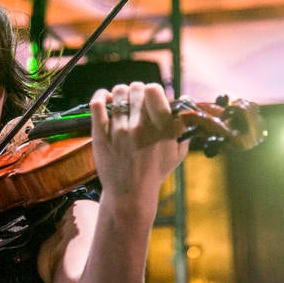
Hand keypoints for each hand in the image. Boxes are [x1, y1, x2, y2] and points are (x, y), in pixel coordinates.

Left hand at [89, 82, 187, 201]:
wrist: (131, 193)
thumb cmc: (155, 171)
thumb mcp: (178, 152)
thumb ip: (183, 127)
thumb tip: (186, 101)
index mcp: (162, 129)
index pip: (154, 90)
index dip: (151, 89)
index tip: (150, 95)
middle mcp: (141, 128)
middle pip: (136, 89)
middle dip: (136, 90)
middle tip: (136, 99)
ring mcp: (119, 131)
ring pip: (117, 94)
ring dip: (120, 92)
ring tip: (121, 100)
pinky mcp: (101, 136)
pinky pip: (97, 105)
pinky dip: (100, 96)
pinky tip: (104, 99)